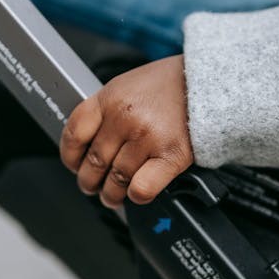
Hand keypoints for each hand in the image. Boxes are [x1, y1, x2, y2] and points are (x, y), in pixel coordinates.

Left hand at [60, 55, 193, 208]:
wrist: (208, 82)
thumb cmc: (171, 85)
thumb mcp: (128, 86)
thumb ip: (107, 111)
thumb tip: (90, 144)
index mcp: (110, 98)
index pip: (74, 134)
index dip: (70, 157)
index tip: (74, 166)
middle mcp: (125, 117)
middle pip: (94, 162)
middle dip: (89, 182)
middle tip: (92, 187)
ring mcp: (147, 137)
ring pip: (116, 180)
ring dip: (111, 194)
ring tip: (112, 196)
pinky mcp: (170, 156)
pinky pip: (142, 188)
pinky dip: (136, 196)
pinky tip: (137, 193)